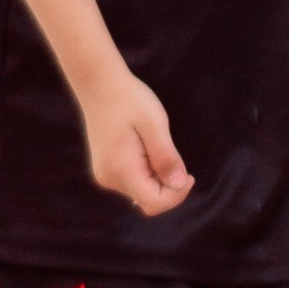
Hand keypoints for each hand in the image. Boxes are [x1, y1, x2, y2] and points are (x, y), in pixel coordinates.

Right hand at [79, 69, 192, 216]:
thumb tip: (179, 184)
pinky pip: (133, 182)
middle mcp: (109, 179)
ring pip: (142, 192)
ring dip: (157, 177)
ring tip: (153, 144)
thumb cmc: (129, 100)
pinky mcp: (106, 169)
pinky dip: (147, 172)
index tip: (189, 174)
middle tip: (169, 151)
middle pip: (149, 200)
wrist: (99, 84)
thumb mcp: (155, 125)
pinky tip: (144, 148)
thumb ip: (166, 157)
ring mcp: (105, 175)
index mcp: (121, 170)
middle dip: (167, 184)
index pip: (155, 203)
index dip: (177, 195)